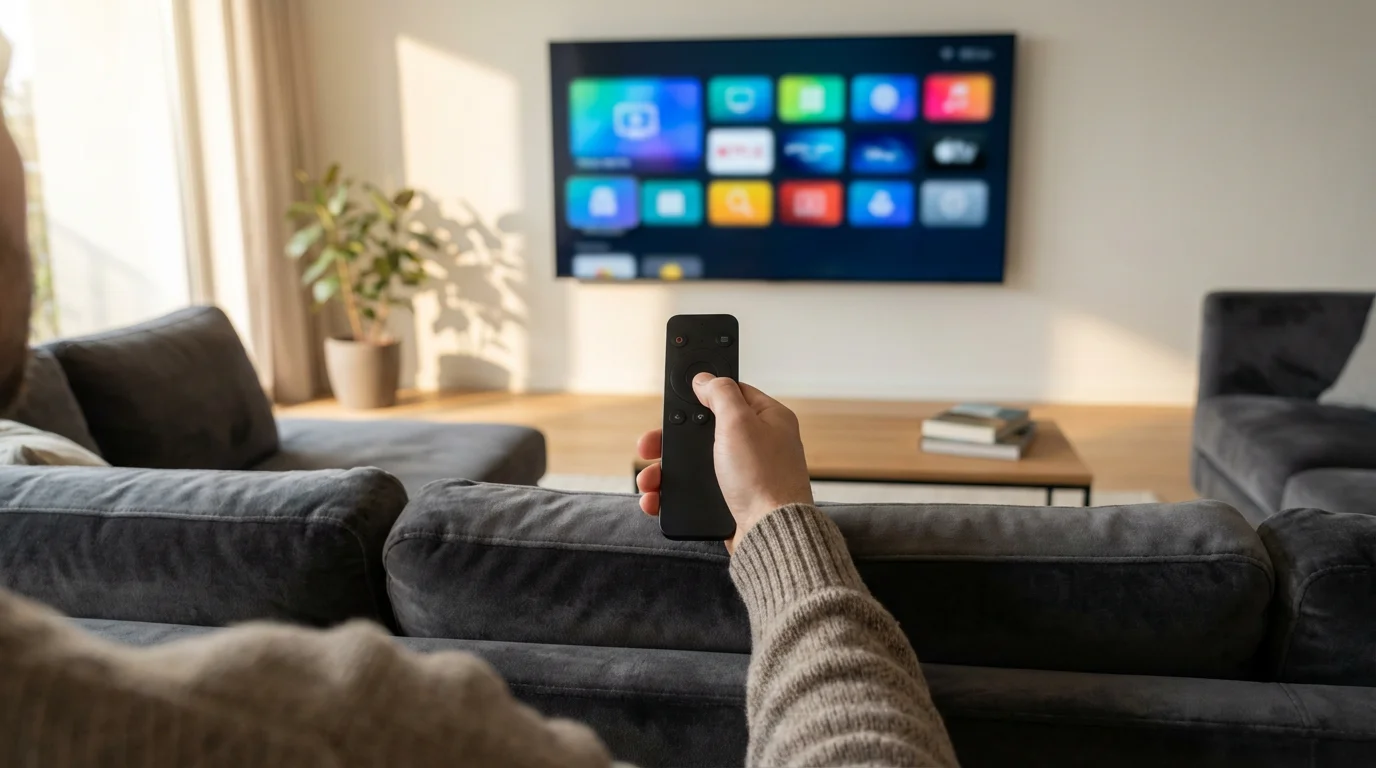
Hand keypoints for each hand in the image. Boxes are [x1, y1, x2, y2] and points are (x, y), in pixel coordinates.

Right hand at [636, 374, 813, 552]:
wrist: (769, 534)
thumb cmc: (763, 479)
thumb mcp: (738, 422)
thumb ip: (720, 393)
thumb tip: (705, 378)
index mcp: (768, 419)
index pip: (731, 394)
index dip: (701, 395)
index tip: (677, 399)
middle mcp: (758, 444)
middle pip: (703, 431)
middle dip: (671, 440)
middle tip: (648, 446)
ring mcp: (744, 473)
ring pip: (695, 463)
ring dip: (666, 470)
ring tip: (649, 481)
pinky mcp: (732, 500)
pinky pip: (696, 491)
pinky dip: (674, 494)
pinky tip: (658, 498)